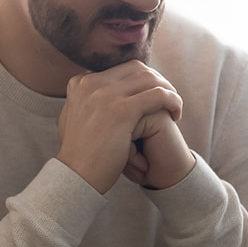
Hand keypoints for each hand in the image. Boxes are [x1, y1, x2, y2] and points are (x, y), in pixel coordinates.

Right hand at [56, 60, 186, 193]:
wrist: (76, 177)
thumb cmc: (78, 155)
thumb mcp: (71, 119)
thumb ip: (82, 100)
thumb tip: (87, 87)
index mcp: (81, 83)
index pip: (121, 69)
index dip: (142, 80)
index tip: (151, 96)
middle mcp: (91, 83)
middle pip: (137, 69)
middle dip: (157, 81)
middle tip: (167, 100)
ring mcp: (105, 95)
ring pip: (150, 79)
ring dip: (168, 90)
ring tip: (174, 108)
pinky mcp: (121, 111)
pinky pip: (158, 95)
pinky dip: (173, 101)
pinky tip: (176, 114)